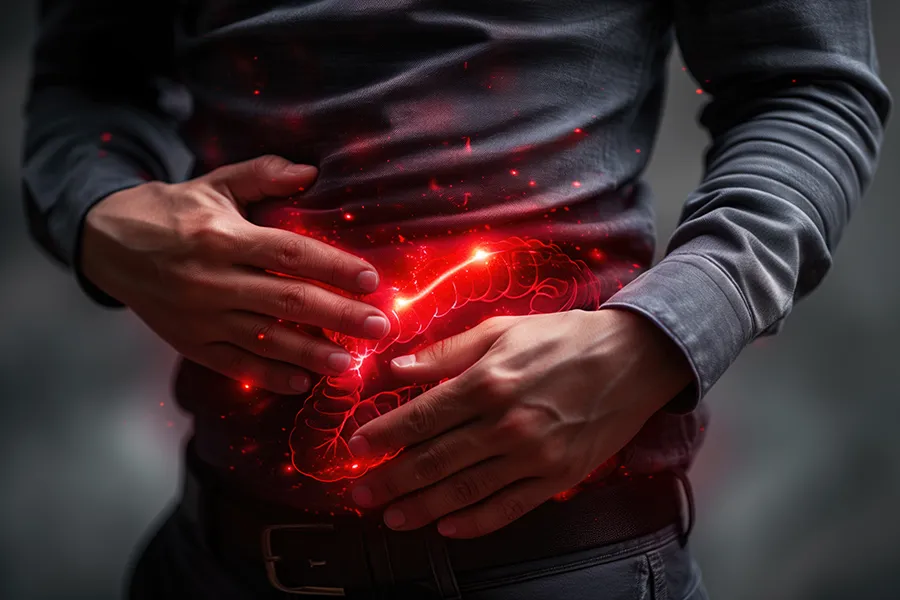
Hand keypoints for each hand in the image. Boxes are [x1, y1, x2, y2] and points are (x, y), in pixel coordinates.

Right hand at [81, 155, 390, 393]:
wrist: (108, 243)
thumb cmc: (173, 212)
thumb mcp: (215, 184)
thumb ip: (263, 176)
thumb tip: (311, 171)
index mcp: (223, 238)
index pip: (290, 254)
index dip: (334, 268)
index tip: (371, 281)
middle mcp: (213, 280)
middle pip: (288, 301)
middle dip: (338, 316)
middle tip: (379, 327)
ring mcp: (201, 316)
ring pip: (266, 340)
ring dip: (312, 353)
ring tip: (351, 363)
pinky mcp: (190, 342)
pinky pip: (235, 365)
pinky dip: (269, 376)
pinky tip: (302, 382)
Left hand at [347, 309, 691, 537]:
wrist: (633, 359)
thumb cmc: (564, 338)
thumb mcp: (502, 329)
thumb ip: (446, 351)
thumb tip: (396, 366)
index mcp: (488, 381)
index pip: (421, 416)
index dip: (383, 435)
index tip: (355, 447)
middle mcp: (505, 423)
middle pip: (434, 460)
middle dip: (390, 479)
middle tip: (359, 493)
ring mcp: (532, 455)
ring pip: (464, 490)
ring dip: (421, 507)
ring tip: (391, 517)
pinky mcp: (557, 477)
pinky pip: (508, 508)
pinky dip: (474, 522)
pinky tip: (446, 527)